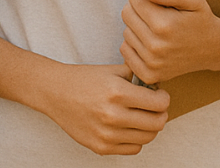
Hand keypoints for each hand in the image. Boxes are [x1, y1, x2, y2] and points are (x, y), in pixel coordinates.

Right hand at [34, 63, 169, 155]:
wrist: (54, 93)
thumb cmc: (83, 79)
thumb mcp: (111, 69)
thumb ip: (136, 75)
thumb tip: (158, 84)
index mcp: (117, 92)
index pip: (159, 103)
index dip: (164, 98)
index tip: (160, 95)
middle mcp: (112, 115)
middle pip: (157, 123)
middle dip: (161, 113)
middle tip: (155, 107)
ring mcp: (106, 134)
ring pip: (148, 138)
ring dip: (150, 127)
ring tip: (142, 116)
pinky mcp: (101, 147)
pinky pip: (133, 149)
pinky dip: (136, 138)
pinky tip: (128, 126)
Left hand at [120, 0, 219, 85]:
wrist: (213, 49)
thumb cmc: (201, 21)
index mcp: (165, 25)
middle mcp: (156, 46)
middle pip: (127, 14)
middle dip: (139, 8)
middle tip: (156, 11)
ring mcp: (151, 63)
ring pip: (126, 31)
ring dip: (137, 26)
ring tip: (157, 27)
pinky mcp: (149, 74)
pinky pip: (125, 50)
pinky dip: (134, 43)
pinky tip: (150, 40)